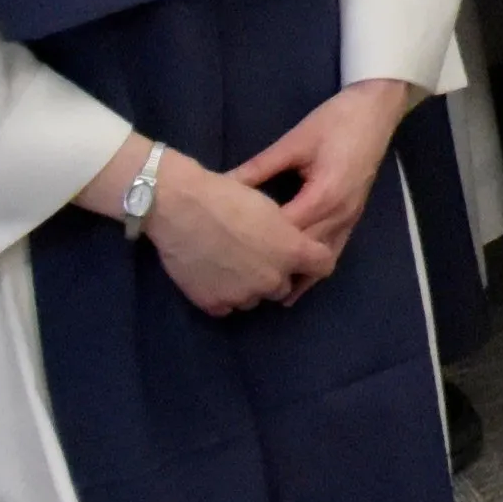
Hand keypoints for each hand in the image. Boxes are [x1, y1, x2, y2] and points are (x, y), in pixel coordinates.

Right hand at [113, 136, 330, 314]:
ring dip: (246, 286)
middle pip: (283, 286)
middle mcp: (272, 280)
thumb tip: (289, 245)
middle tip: (252, 255)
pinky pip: (226, 306)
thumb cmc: (225, 195)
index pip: (323, 266)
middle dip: (273, 274)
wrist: (179, 206)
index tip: (302, 256)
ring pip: (253, 298)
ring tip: (226, 263)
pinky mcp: (214, 304)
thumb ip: (286, 234)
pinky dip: (221, 294)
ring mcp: (243, 296)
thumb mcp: (268, 207)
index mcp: (291, 251)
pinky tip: (210, 274)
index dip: (313, 260)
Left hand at [234, 79, 419, 273]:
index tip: (231, 252)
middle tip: (242, 280)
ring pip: (322, 259)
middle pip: (304, 251)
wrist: (375, 111)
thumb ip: (259, 168)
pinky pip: (334, 250)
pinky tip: (298, 280)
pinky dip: (315, 266)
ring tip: (268, 292)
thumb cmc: (335, 121)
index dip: (260, 244)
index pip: (287, 231)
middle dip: (276, 265)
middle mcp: (340, 215)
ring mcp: (350, 219)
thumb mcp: (293, 142)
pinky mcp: (354, 217)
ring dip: (298, 274)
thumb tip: (224, 185)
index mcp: (324, 195)